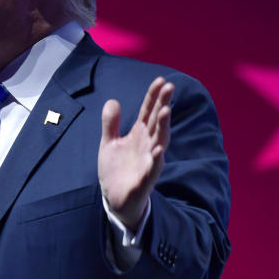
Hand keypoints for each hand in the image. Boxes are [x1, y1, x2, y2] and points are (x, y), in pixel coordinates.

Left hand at [98, 77, 172, 231]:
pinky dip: (156, 159)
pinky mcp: (145, 179)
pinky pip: (153, 168)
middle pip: (157, 122)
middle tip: (169, 87)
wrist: (115, 198)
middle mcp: (148, 145)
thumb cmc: (116, 169)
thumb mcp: (109, 143)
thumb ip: (111, 123)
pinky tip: (158, 149)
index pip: (148, 111)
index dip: (153, 96)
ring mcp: (149, 161)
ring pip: (160, 141)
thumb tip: (113, 101)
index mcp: (139, 135)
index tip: (160, 80)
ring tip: (166, 111)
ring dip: (163, 126)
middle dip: (163, 104)